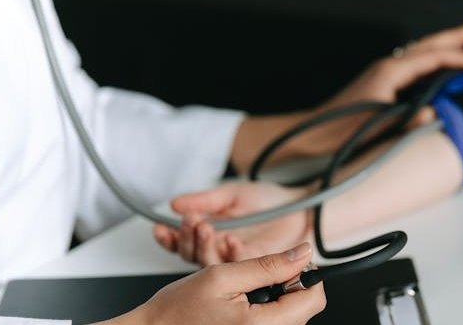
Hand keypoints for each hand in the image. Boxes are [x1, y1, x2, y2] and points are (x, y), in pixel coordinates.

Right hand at [100, 243, 324, 324]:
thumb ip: (268, 265)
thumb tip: (302, 253)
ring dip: (274, 297)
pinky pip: (273, 324)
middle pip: (304, 308)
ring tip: (243, 292)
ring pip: (290, 316)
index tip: (287, 263)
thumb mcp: (223, 275)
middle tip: (256, 276)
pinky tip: (241, 306)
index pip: (314, 300)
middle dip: (287, 286)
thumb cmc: (175, 311)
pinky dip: (264, 310)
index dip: (305, 275)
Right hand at [154, 182, 311, 265]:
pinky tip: (230, 239)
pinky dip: (232, 252)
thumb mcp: (232, 194)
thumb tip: (175, 204)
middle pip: (192, 256)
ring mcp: (237, 262)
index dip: (170, 237)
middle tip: (192, 221)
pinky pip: (238, 266)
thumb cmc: (270, 201)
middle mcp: (221, 251)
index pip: (182, 242)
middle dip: (186, 239)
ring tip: (206, 227)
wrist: (302, 208)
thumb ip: (205, 199)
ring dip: (204, 246)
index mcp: (211, 234)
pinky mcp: (255, 267)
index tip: (160, 227)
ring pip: (211, 263)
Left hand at [229, 21, 462, 170]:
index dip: (461, 59)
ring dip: (444, 45)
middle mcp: (387, 68)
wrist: (311, 134)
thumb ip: (408, 121)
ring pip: (421, 52)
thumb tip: (435, 114)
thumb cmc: (337, 132)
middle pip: (428, 45)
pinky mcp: (381, 83)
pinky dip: (431, 60)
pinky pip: (414, 64)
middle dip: (456, 36)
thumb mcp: (377, 128)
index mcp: (389, 73)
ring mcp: (383, 74)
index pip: (433, 58)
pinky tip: (438, 68)